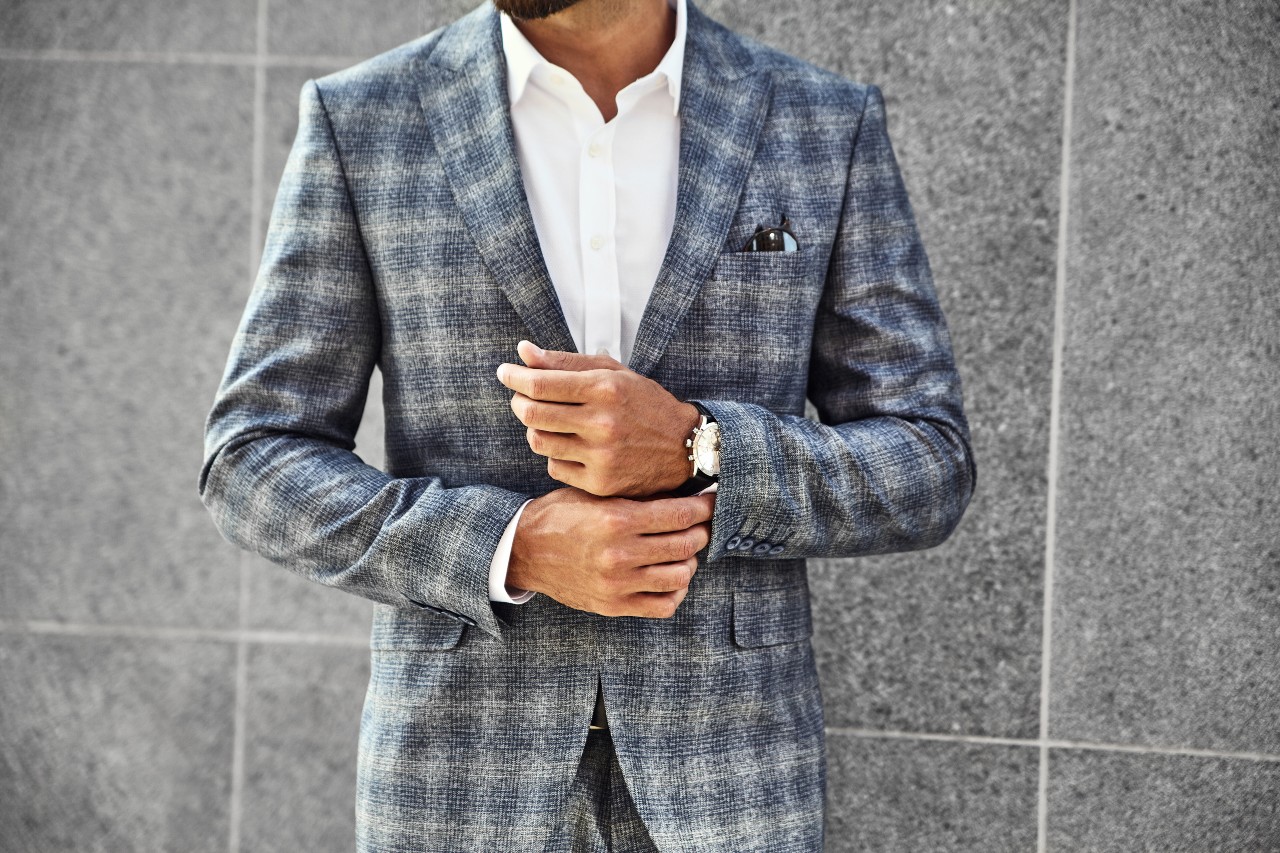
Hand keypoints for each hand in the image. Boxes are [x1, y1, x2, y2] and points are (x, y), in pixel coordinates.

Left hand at [496, 340, 701, 497]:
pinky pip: (554, 467)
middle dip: (519, 402)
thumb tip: (523, 352)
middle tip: (522, 397)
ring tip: (549, 422)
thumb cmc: (645, 404)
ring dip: (535, 429)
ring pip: (539, 441)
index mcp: (605, 389)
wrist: (685, 448)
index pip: (540, 384)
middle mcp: (602, 423)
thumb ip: (566, 362)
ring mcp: (601, 456)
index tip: (505, 372)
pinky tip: (571, 446)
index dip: (514, 377)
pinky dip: (555, 455)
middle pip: (532, 414)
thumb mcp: (613, 373)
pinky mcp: (600, 483)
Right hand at [506, 488, 714, 617]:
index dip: (703, 507)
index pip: (679, 515)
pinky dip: (675, 591)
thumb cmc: (561, 515)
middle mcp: (620, 554)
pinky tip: (671, 577)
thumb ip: (635, 497)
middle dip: (701, 532)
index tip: (712, 501)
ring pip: (681, 576)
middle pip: (685, 544)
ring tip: (685, 551)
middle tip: (701, 524)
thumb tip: (681, 493)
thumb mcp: (595, 494)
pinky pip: (663, 605)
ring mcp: (617, 584)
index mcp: (616, 520)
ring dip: (690, 561)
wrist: (523, 550)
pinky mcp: (613, 605)